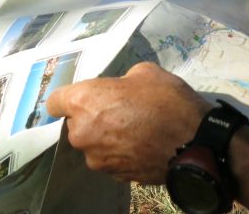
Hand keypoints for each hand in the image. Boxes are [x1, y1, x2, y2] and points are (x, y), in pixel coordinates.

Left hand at [46, 62, 212, 183]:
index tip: (84, 97)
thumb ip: (122, 81)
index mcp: (85, 102)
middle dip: (93, 117)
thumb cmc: (167, 101)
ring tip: (136, 128)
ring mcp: (97, 158)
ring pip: (93, 143)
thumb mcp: (146, 72)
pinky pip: (110, 158)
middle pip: (76, 124)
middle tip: (120, 109)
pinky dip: (121, 152)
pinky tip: (142, 143)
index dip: (68, 98)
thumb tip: (121, 90)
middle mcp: (82, 133)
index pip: (54, 102)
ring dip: (106, 136)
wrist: (193, 143)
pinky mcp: (114, 175)